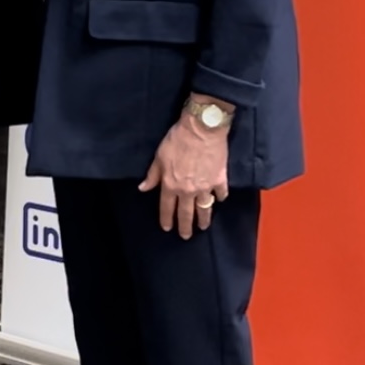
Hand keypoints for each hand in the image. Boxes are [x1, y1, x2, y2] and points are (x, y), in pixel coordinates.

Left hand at [140, 114, 229, 237]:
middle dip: (185, 227)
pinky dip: (220, 198)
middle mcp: (188, 191)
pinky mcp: (220, 179)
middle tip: (185, 236)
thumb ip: (153, 174)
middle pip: (186, 214)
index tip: (167, 228)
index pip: (167, 207)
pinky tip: (219, 200)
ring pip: (204, 209)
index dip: (166, 219)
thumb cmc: (177, 139)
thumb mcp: (159, 156)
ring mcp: (206, 187)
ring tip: (203, 227)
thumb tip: (143, 188)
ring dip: (204, 219)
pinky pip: (221, 193)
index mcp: (171, 185)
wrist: (202, 128)